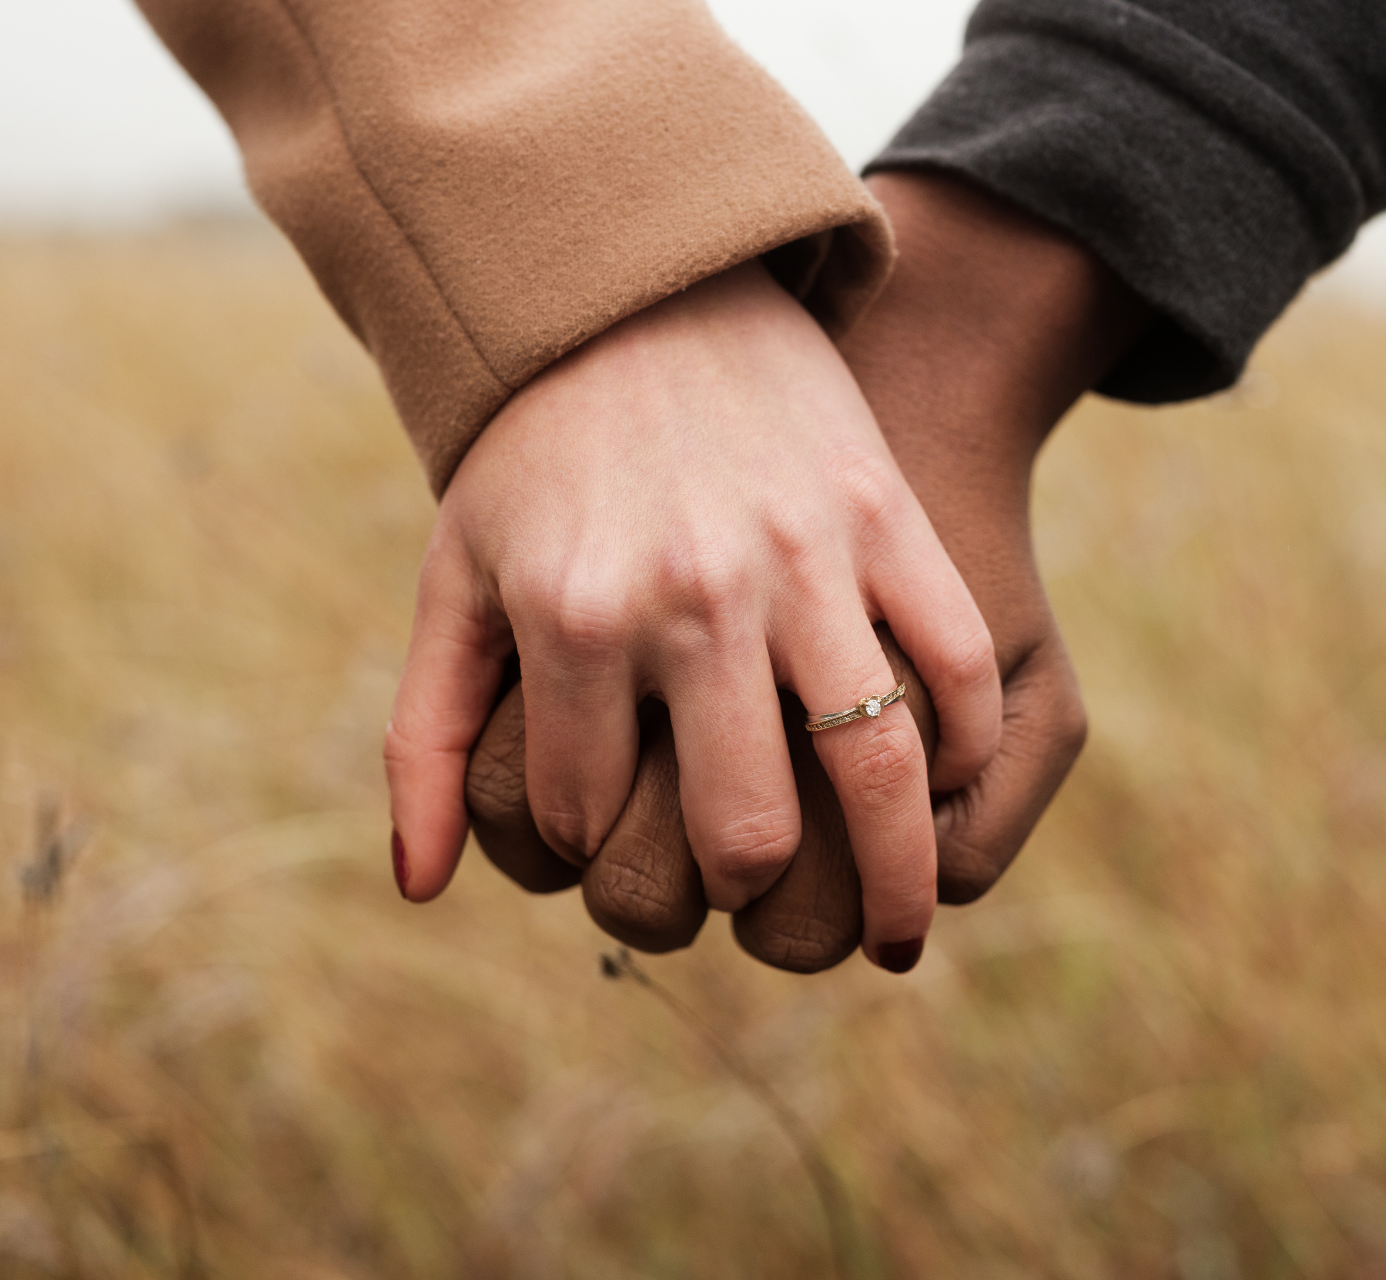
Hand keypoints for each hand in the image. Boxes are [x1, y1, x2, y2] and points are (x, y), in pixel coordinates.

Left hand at [456, 173, 1149, 968]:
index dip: (593, 849)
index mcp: (576, 615)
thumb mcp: (454, 579)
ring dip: (896, 883)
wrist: (638, 284)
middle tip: (742, 887)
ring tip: (899, 940)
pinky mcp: (884, 518)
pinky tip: (942, 789)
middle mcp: (697, 596)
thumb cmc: (533, 452)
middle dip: (737, 893)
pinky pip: (956, 663)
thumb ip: (426, 738)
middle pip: (746, 835)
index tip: (608, 828)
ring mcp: (806, 557)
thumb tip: (423, 890)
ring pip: (878, 769)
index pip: (592, 820)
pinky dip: (962, 748)